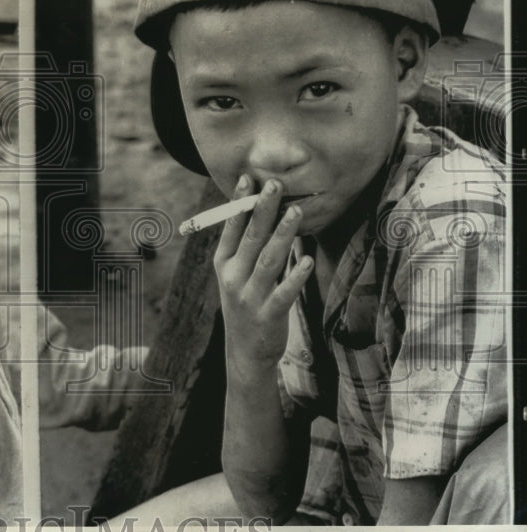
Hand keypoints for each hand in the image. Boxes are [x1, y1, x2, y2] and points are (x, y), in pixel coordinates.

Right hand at [214, 175, 312, 373]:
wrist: (245, 352)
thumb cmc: (245, 303)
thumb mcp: (235, 275)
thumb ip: (247, 248)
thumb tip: (266, 210)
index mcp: (222, 263)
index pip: (231, 228)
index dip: (240, 203)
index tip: (248, 179)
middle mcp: (232, 277)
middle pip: (250, 239)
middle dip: (263, 210)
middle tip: (275, 185)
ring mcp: (249, 297)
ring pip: (269, 260)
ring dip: (283, 234)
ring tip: (296, 211)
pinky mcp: (269, 315)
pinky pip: (284, 292)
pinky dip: (296, 275)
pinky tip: (307, 259)